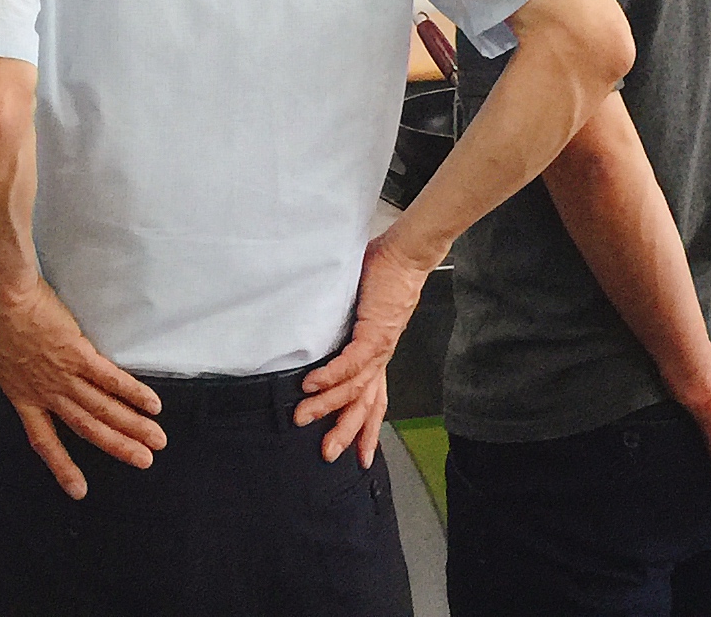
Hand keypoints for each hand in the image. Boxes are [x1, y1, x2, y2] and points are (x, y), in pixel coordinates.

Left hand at [0, 279, 164, 500]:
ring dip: (133, 426)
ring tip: (156, 439)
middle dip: (118, 446)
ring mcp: (64, 376)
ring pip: (103, 408)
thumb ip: (24, 373)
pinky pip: (111, 379)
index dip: (61, 466)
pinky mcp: (79, 355)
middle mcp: (47, 393)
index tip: (78, 490)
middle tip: (143, 461)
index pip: (43, 440)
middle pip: (87, 427)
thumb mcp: (3, 357)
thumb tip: (37, 373)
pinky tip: (151, 404)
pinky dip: (133, 393)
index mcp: (24, 397)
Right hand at [295, 229, 433, 466]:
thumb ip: (347, 322)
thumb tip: (323, 325)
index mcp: (378, 354)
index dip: (367, 429)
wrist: (407, 254)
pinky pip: (351, 363)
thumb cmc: (385, 272)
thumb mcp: (362, 306)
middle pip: (365, 405)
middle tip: (327, 453)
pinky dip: (331, 376)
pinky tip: (312, 385)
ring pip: (355, 389)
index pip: (375, 400)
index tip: (360, 457)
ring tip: (303, 415)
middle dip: (346, 432)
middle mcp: (381, 356)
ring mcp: (379, 347)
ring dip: (328, 406)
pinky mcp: (374, 333)